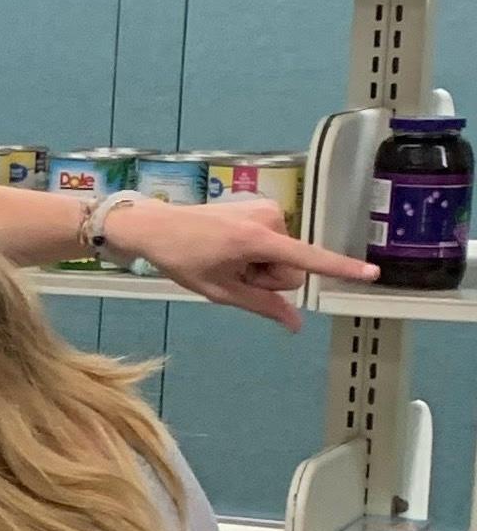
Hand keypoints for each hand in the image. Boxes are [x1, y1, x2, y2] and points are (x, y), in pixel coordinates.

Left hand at [113, 197, 376, 329]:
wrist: (158, 226)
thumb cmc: (184, 260)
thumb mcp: (220, 290)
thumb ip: (262, 306)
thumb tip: (297, 324)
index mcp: (258, 241)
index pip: (307, 259)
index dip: (340, 268)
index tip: (371, 273)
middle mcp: (271, 219)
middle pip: (290, 268)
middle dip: (267, 278)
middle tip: (231, 271)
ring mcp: (269, 209)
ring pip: (284, 256)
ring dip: (260, 265)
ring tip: (226, 258)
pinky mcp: (266, 205)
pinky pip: (275, 242)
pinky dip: (257, 251)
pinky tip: (230, 247)